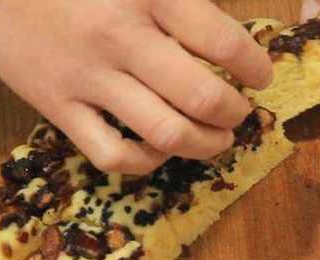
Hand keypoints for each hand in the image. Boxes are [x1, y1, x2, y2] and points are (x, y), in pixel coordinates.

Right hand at [0, 0, 272, 173]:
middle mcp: (121, 40)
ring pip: (165, 134)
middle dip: (234, 113)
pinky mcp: (59, 109)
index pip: (223, 44)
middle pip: (201, 97)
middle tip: (239, 111)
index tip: (260, 76)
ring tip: (218, 138)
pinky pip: (112, 156)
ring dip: (205, 145)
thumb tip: (232, 37)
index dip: (255, 67)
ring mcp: (88, 80)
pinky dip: (146, 163)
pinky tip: (159, 151)